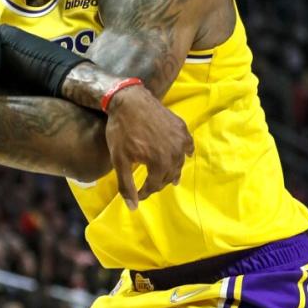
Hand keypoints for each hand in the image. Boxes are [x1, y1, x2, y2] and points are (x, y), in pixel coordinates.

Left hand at [104, 88, 192, 209]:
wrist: (130, 100)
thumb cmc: (121, 131)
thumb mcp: (119, 160)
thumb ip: (127, 185)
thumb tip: (133, 207)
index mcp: (160, 163)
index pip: (154, 185)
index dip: (145, 193)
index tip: (138, 195)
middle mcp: (175, 153)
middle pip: (169, 176)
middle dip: (158, 183)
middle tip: (151, 187)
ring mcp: (180, 139)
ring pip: (179, 163)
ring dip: (173, 171)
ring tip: (170, 178)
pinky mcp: (182, 128)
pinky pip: (187, 146)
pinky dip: (185, 153)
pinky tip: (184, 156)